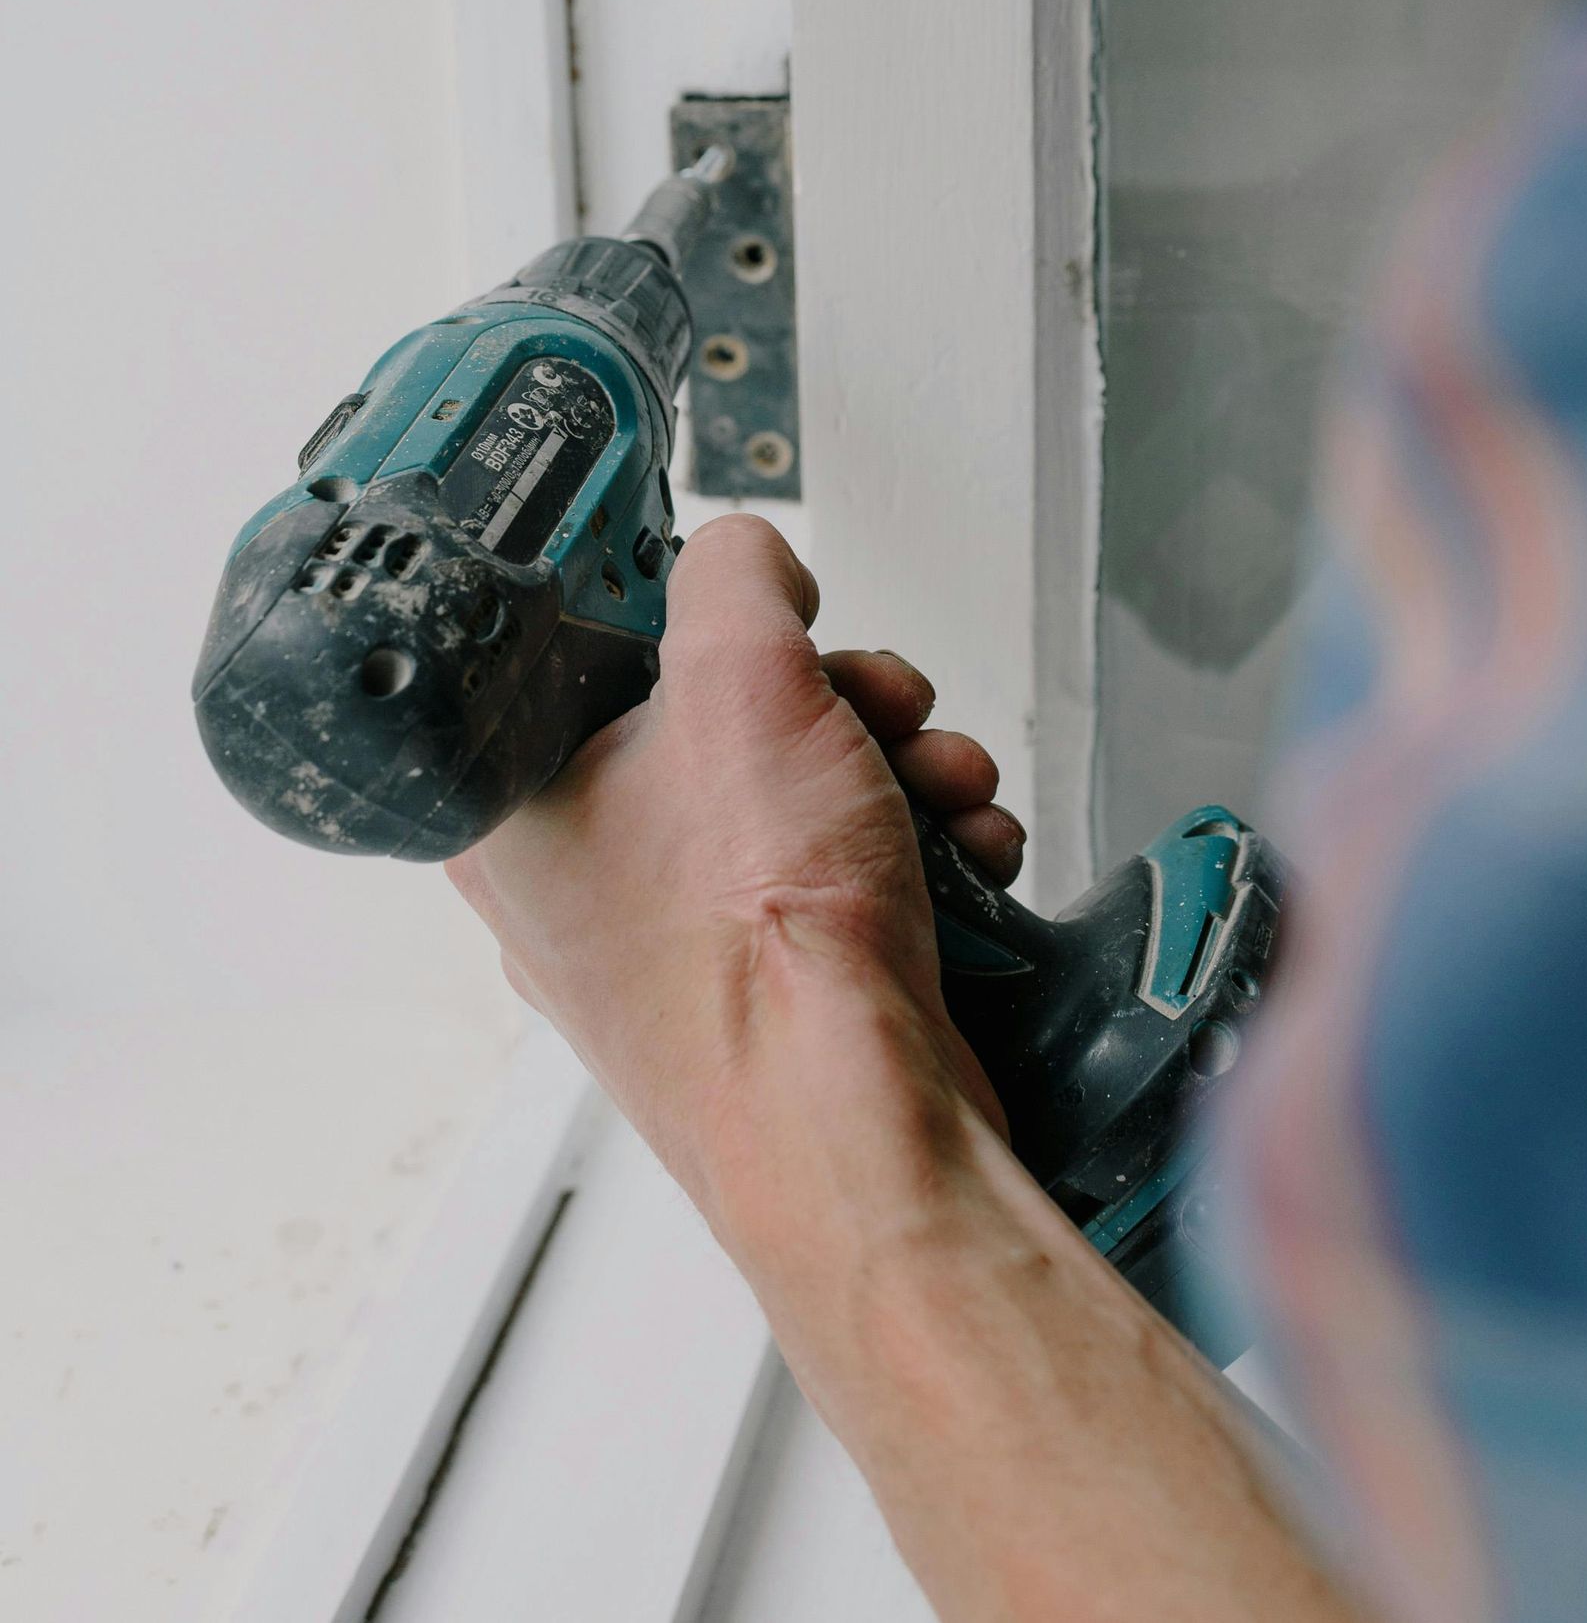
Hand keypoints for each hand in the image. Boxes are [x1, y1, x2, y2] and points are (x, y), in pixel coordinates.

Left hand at [446, 514, 1024, 1225]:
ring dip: (896, 764)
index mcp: (514, 812)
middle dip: (840, 698)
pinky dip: (913, 844)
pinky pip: (835, 868)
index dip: (699, 620)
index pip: (591, 652)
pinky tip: (961, 852)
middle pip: (718, 716)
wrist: (859, 1137)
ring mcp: (674, 945)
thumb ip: (734, 576)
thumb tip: (746, 560)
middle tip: (880, 708)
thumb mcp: (742, 680)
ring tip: (943, 787)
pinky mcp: (766, 987)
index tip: (766, 615)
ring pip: (793, 787)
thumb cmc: (761, 963)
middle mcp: (578, 883)